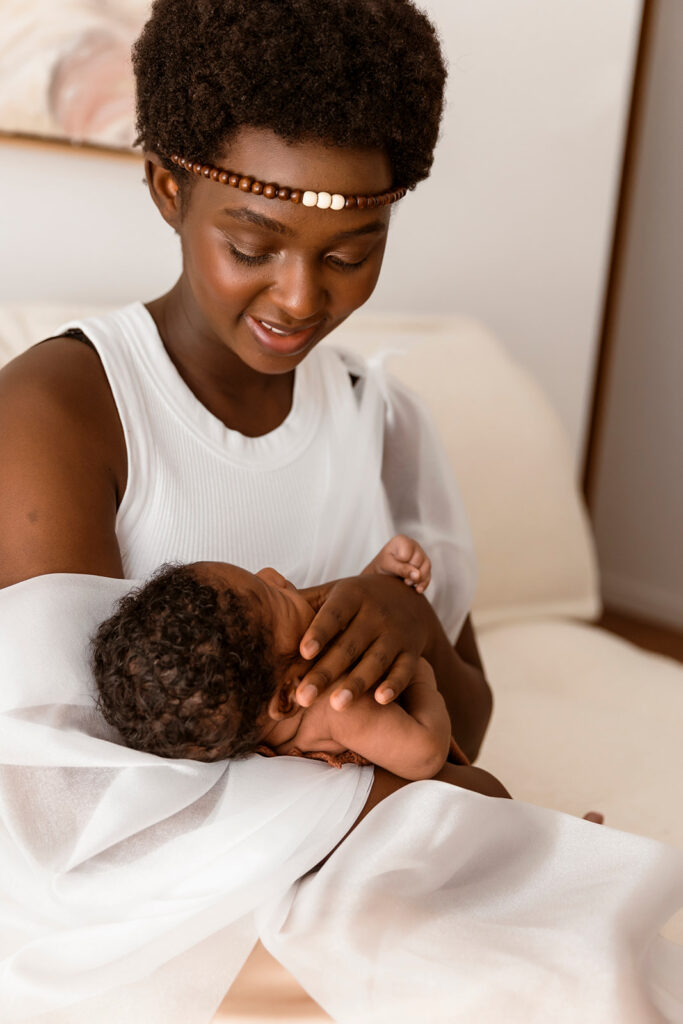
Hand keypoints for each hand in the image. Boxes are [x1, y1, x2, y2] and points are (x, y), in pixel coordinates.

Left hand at [296, 575, 432, 710]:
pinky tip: (380, 699)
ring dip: (357, 683)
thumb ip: (304, 603)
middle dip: (326, 672)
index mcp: (351, 596)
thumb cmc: (355, 601)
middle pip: (349, 645)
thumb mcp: (333, 593)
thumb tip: (264, 600)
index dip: (319, 632)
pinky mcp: (412, 652)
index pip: (333, 614)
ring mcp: (395, 634)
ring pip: (376, 660)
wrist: (407, 597)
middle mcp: (375, 614)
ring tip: (336, 705)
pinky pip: (404, 670)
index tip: (303, 652)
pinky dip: (394, 684)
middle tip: (303, 697)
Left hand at [363, 533, 431, 593]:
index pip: (407, 555)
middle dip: (410, 572)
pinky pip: (429, 574)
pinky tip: (418, 590)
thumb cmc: (383, 565)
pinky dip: (424, 583)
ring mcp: (421, 554)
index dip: (400, 563)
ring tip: (406, 582)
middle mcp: (414, 544)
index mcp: (402, 540)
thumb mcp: (388, 565)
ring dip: (417, 579)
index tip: (393, 564)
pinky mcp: (425, 565)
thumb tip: (418, 575)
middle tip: (399, 576)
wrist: (382, 572)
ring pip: (426, 567)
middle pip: (418, 561)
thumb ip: (401, 569)